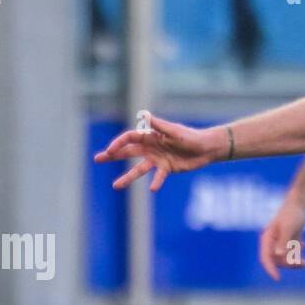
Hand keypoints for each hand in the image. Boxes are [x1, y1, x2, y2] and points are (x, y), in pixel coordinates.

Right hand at [94, 114, 224, 192]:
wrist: (206, 148)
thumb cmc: (191, 137)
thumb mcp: (174, 131)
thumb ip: (159, 125)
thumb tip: (144, 115)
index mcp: (150, 135)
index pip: (129, 139)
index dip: (119, 144)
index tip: (110, 150)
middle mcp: (151, 147)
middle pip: (128, 152)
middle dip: (113, 155)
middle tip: (98, 159)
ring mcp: (157, 159)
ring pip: (138, 169)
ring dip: (127, 177)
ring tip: (115, 186)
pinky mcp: (167, 169)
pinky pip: (158, 177)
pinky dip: (156, 182)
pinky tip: (152, 189)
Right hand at [258, 199, 304, 279]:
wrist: (298, 205)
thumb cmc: (291, 214)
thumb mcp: (288, 228)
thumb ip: (283, 241)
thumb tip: (278, 255)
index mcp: (267, 239)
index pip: (265, 258)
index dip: (270, 269)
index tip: (277, 278)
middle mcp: (272, 242)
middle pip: (277, 261)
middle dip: (289, 264)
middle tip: (302, 264)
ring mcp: (279, 243)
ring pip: (285, 259)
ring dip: (295, 261)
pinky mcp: (287, 242)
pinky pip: (291, 253)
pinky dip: (297, 254)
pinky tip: (304, 245)